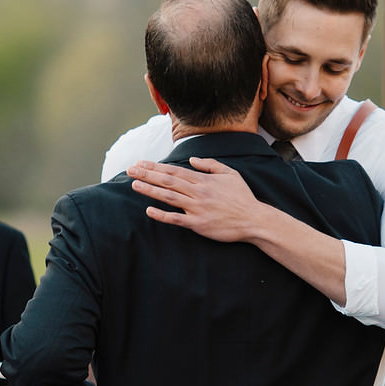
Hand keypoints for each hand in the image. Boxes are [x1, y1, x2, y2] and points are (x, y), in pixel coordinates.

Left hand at [127, 158, 261, 242]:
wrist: (254, 220)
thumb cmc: (242, 197)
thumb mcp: (230, 174)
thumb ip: (210, 165)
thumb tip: (193, 160)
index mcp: (204, 180)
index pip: (174, 171)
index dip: (155, 166)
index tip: (141, 163)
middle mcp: (198, 192)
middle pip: (168, 181)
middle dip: (147, 174)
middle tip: (130, 170)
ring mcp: (197, 208)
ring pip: (169, 197)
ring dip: (150, 190)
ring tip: (134, 185)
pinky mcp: (198, 224)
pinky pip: (177, 219)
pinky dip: (162, 215)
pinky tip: (148, 210)